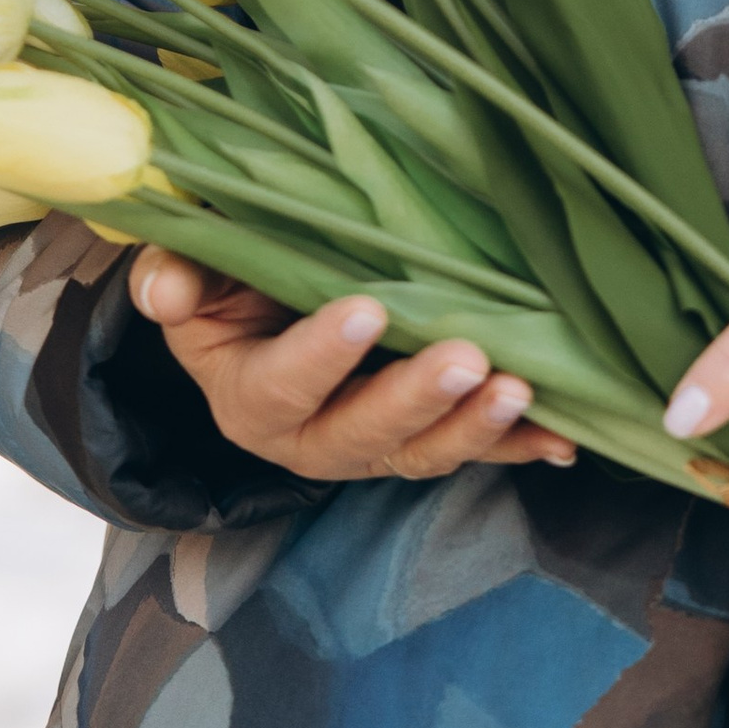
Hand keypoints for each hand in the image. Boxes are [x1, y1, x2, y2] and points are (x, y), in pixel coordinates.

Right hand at [131, 252, 576, 480]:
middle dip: (415, 399)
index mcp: (248, 398)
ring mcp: (373, 445)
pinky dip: (518, 445)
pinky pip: (471, 449)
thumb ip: (178, 275)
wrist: (267, 314)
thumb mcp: (194, 275)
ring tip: (519, 389)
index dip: (321, 355)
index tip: (369, 310)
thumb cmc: (231, 285)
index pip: (281, 386)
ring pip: (422, 453)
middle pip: (361, 435)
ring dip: (473, 427)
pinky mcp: (422, 439)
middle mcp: (310, 439)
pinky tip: (563, 436)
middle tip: (465, 357)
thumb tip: (165, 291)